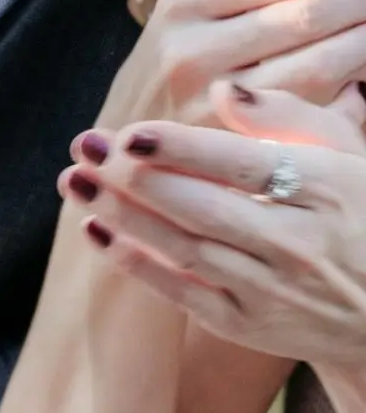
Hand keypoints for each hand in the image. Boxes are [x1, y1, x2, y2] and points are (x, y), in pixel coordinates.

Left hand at [63, 82, 365, 365]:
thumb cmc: (361, 213)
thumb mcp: (348, 156)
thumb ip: (289, 119)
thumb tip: (224, 88)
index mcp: (328, 189)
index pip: (243, 165)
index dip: (182, 148)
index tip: (130, 132)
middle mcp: (297, 242)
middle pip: (201, 207)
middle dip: (134, 177)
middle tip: (84, 146)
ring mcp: (269, 288)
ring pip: (182, 247)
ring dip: (121, 214)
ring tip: (75, 180)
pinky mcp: (244, 323)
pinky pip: (178, 289)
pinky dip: (133, 260)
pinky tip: (93, 229)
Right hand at [100, 0, 365, 128]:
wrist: (117, 164)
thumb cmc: (177, 84)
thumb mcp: (197, 24)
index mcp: (188, 0)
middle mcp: (192, 47)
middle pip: (316, 9)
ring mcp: (211, 100)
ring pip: (328, 59)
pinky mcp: (234, 146)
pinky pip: (320, 107)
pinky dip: (358, 88)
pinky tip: (363, 81)